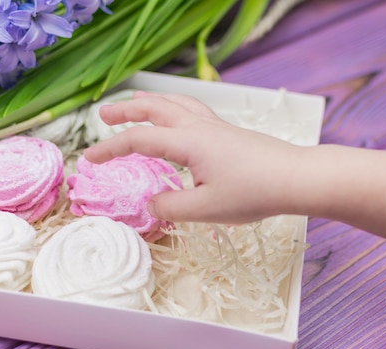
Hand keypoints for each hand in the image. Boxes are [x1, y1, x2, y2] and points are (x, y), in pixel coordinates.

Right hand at [83, 92, 305, 223]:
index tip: (89, 159)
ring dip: (149, 102)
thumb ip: (171, 207)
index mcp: (187, 142)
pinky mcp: (226, 132)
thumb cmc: (253, 193)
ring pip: (174, 104)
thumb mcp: (206, 209)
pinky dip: (172, 107)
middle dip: (125, 110)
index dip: (110, 149)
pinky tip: (176, 118)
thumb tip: (152, 202)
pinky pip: (191, 109)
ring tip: (135, 103)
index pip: (138, 140)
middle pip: (154, 108)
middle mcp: (198, 127)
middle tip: (103, 115)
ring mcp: (214, 126)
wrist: (296, 178)